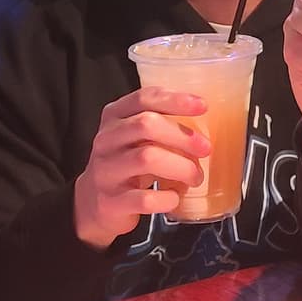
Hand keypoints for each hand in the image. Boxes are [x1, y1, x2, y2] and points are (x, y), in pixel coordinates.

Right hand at [73, 87, 211, 249]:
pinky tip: (175, 197)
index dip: (175, 100)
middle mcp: (106, 140)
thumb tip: (207, 122)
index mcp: (114, 117)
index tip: (202, 106)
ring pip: (147, 158)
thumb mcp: (135, 137)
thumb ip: (161, 124)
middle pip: (146, 125)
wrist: (94, 202)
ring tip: (195, 177)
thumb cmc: (125, 163)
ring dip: (181, 167)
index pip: (143, 98)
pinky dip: (167, 198)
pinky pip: (144, 198)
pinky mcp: (110, 202)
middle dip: (183, 136)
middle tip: (205, 148)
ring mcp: (105, 171)